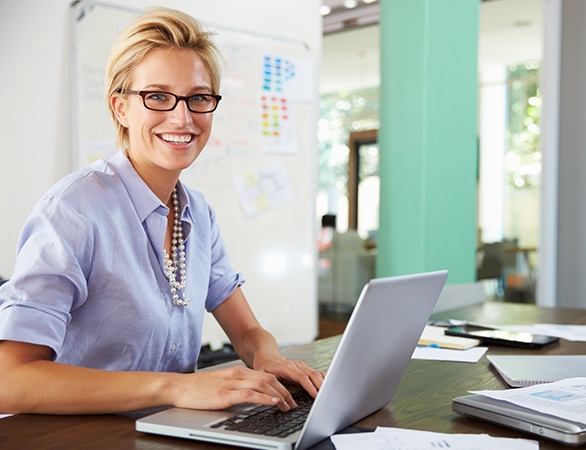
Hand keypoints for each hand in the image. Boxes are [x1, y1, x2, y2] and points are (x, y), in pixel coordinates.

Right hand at [171, 365, 296, 411]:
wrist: (178, 387)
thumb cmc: (198, 388)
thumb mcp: (222, 384)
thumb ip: (237, 387)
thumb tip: (253, 396)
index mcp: (237, 371)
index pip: (265, 376)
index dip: (281, 385)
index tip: (289, 395)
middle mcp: (237, 375)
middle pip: (269, 379)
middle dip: (284, 391)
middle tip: (293, 402)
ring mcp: (232, 383)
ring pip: (263, 385)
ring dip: (279, 395)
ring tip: (288, 405)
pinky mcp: (225, 394)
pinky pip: (250, 394)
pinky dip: (265, 397)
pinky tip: (274, 402)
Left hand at [254, 356, 325, 403]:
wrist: (268, 359)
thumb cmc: (266, 369)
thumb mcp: (265, 378)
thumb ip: (273, 388)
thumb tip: (280, 400)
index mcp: (287, 366)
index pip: (302, 376)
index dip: (310, 386)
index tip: (315, 395)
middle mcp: (297, 365)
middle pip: (312, 374)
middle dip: (320, 385)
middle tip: (326, 397)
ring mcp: (303, 366)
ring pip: (317, 373)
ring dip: (324, 383)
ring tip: (329, 393)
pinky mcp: (306, 369)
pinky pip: (317, 373)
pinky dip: (324, 380)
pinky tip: (328, 387)